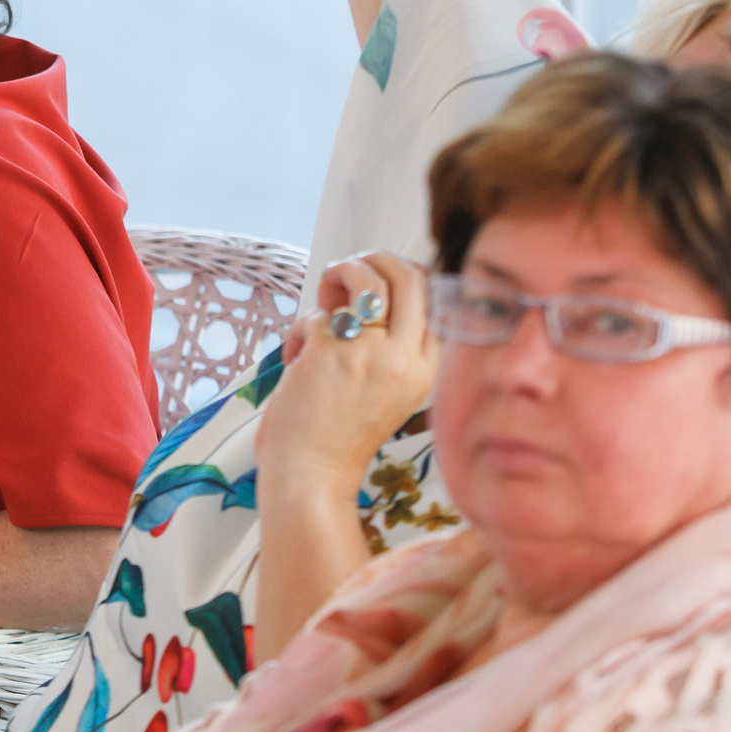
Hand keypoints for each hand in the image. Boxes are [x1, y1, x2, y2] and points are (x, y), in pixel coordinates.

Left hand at [257, 252, 437, 494]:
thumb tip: (371, 288)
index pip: (433, 298)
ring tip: (325, 294)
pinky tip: (296, 356)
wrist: (314, 473)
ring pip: (366, 278)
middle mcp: (405, 356)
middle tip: (352, 267)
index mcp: (426, 368)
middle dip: (378, 258)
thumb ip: (392, 346)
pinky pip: (317, 313)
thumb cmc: (344, 433)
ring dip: (341, 273)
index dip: (404, 277)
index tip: (379, 283)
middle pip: (408, 276)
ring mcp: (369, 350)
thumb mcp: (391, 389)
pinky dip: (302, 327)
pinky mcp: (329, 348)